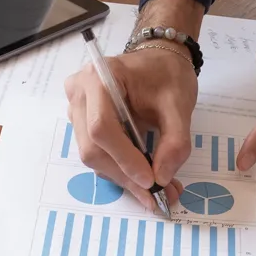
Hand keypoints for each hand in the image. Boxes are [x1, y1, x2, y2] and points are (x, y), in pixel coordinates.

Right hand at [64, 7, 196, 209]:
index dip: (124, 159)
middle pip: (93, 147)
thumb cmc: (167, 75)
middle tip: (157, 195)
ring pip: (93, 156)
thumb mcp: (179, 104)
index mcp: (99, 78)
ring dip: (124, 177)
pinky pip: (97, 153)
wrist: (159, 60)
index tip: (151, 181)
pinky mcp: (82, 123)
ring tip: (157, 190)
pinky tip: (143, 177)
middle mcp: (79, 93)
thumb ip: (175, 141)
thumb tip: (162, 178)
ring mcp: (76, 109)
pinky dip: (120, 170)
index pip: (102, 127)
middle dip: (125, 175)